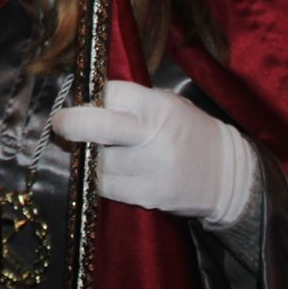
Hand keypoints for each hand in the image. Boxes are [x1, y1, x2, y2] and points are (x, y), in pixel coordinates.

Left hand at [52, 79, 256, 226]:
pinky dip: (100, 181)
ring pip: (98, 161)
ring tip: (89, 151)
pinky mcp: (152, 195)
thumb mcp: (168, 104)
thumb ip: (131, 103)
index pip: (109, 93)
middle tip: (59, 124)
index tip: (81, 101)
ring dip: (86, 157)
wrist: (228, 174)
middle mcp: (154, 134)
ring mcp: (153, 167)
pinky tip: (103, 174)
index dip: (90, 97)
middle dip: (70, 124)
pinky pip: (108, 188)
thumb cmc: (188, 132)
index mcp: (157, 105)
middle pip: (96, 125)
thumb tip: (85, 102)